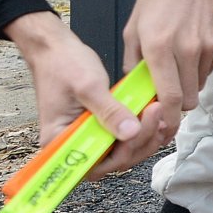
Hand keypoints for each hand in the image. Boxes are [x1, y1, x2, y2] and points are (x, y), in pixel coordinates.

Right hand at [4, 10, 157, 175]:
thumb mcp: (89, 86)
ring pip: (121, 150)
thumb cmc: (63, 63)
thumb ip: (109, 111)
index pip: (96, 164)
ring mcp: (87, 136)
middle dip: (139, 141)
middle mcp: (72, 144)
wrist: (55, 48)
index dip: (122, 152)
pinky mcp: (98, 126)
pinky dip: (139, 128)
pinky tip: (152, 113)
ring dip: (143, 135)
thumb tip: (130, 132)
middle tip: (156, 114)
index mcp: (60, 140)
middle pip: (113, 160)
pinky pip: (121, 136)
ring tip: (158, 112)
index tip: (140, 128)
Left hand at [117, 0, 212, 163]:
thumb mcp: (134, 25)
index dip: (165, 119)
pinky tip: (190, 50)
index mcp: (159, 46)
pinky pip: (208, 69)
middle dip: (175, 104)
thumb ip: (133, 60)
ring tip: (176, 65)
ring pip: (198, 86)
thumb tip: (134, 86)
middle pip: (186, 99)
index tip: (162, 127)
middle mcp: (186, 50)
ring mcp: (207, 47)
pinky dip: (198, 69)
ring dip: (186, 85)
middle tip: (164, 95)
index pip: (167, 97)